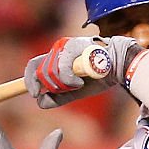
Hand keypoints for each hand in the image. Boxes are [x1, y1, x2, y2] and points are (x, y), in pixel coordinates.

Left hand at [24, 35, 140, 108]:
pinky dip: (69, 80)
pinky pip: (62, 69)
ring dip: (63, 84)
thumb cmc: (98, 77)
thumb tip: (40, 102)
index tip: (34, 93)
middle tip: (69, 89)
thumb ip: (58, 97)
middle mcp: (58, 49)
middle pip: (41, 71)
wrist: (118, 66)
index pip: (34, 65)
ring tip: (78, 84)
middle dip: (52, 86)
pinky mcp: (73, 46)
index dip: (29, 80)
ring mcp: (65, 46)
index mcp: (57, 57)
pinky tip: (80, 83)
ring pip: (50, 71)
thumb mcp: (75, 91)